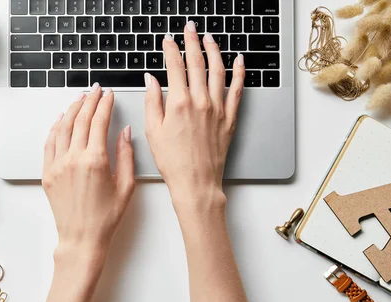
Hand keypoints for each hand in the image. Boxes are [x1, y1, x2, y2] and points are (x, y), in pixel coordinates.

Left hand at [42, 84, 134, 274]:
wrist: (82, 238)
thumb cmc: (106, 217)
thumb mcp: (126, 186)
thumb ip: (126, 155)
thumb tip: (124, 132)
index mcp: (95, 160)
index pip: (99, 122)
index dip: (104, 105)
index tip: (108, 95)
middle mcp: (73, 158)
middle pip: (80, 119)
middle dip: (89, 101)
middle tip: (95, 91)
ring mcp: (57, 165)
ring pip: (62, 127)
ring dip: (71, 109)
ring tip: (80, 99)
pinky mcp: (48, 173)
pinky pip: (49, 143)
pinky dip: (55, 127)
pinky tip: (60, 119)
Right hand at [144, 23, 244, 211]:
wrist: (196, 183)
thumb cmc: (173, 162)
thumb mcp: (152, 132)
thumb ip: (152, 102)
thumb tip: (151, 80)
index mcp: (179, 104)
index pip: (175, 67)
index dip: (171, 50)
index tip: (168, 41)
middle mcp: (201, 102)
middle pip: (197, 63)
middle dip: (192, 41)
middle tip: (189, 28)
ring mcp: (217, 109)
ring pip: (218, 71)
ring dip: (214, 51)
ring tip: (209, 39)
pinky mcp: (229, 119)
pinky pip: (237, 90)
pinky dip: (239, 73)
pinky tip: (239, 61)